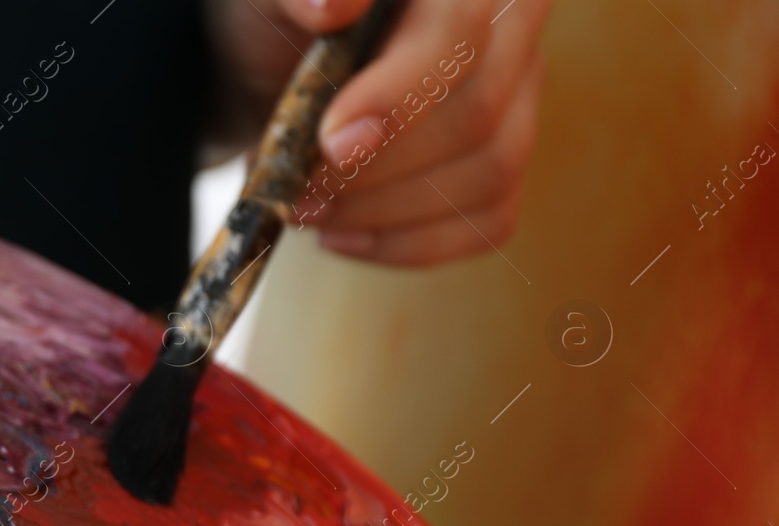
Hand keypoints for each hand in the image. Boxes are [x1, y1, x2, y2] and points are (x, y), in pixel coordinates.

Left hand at [211, 0, 550, 265]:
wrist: (269, 65)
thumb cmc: (276, 20)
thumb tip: (333, 6)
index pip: (458, 35)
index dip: (398, 97)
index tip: (332, 144)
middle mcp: (507, 29)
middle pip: (476, 116)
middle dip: (375, 170)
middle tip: (297, 189)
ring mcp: (513, 99)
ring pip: (487, 174)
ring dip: (383, 212)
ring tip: (306, 209)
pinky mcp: (498, 161)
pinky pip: (487, 220)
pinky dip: (408, 244)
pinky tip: (341, 238)